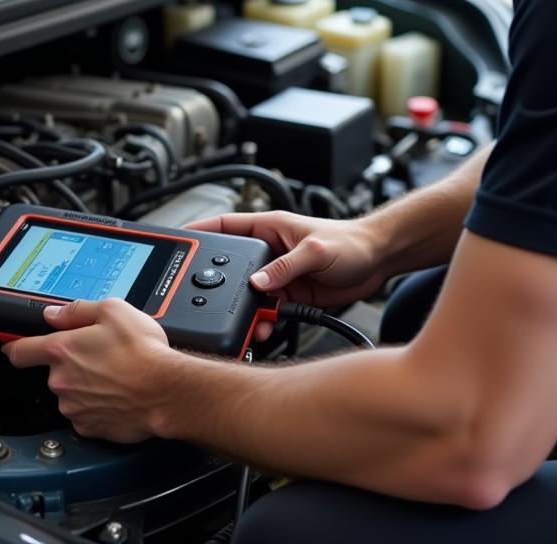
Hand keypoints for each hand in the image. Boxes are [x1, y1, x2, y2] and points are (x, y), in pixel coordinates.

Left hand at [2, 298, 171, 442]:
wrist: (165, 390)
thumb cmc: (143, 352)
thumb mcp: (114, 310)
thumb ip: (78, 310)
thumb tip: (55, 314)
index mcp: (62, 350)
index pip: (19, 350)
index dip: (14, 346)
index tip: (13, 347)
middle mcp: (61, 381)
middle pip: (54, 371)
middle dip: (73, 363)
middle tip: (102, 354)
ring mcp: (73, 408)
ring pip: (71, 393)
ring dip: (87, 385)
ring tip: (116, 374)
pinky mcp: (89, 427)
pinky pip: (86, 414)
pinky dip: (99, 405)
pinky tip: (119, 394)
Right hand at [186, 211, 386, 340]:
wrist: (378, 261)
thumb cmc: (351, 241)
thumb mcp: (316, 249)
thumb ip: (286, 266)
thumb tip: (257, 283)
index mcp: (269, 228)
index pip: (225, 227)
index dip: (199, 234)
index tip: (178, 244)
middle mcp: (269, 252)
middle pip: (230, 267)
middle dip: (217, 284)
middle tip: (204, 298)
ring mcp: (277, 275)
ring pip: (246, 295)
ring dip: (243, 310)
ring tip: (244, 323)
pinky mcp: (288, 296)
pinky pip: (266, 312)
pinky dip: (261, 323)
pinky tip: (263, 330)